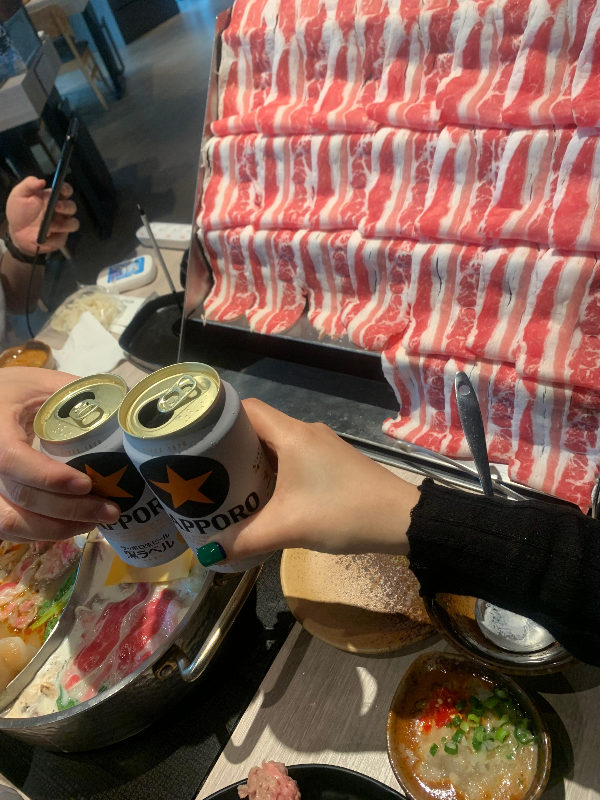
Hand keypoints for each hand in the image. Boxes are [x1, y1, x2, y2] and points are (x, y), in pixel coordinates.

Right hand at [0, 368, 119, 541]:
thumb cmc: (13, 392)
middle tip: (110, 510)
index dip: (50, 477)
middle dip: (69, 510)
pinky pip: (7, 529)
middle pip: (21, 497)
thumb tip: (125, 414)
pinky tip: (70, 526)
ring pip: (11, 522)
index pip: (14, 460)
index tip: (87, 483)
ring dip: (56, 529)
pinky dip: (40, 533)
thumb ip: (78, 395)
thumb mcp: (41, 383)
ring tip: (94, 522)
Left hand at [6, 177, 78, 256]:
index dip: (67, 189)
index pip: (66, 191)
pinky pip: (62, 239)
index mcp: (53, 198)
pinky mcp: (59, 239)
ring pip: (73, 224)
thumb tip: (42, 181)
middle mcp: (61, 211)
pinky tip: (44, 238)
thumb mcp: (19, 194)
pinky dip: (53, 239)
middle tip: (56, 207)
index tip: (61, 190)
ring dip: (63, 224)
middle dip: (66, 206)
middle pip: (72, 207)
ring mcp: (62, 225)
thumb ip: (29, 185)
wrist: (15, 231)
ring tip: (49, 226)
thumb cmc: (19, 211)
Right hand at [197, 399, 420, 565]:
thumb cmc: (343, 512)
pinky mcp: (332, 462)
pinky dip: (273, 470)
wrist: (402, 520)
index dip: (218, 418)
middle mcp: (305, 432)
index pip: (245, 408)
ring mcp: (321, 446)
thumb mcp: (289, 528)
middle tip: (203, 469)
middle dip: (230, 446)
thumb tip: (209, 552)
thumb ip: (246, 540)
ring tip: (225, 485)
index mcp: (291, 434)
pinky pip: (293, 457)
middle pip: (257, 427)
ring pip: (276, 444)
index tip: (194, 438)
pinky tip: (264, 495)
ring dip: (252, 461)